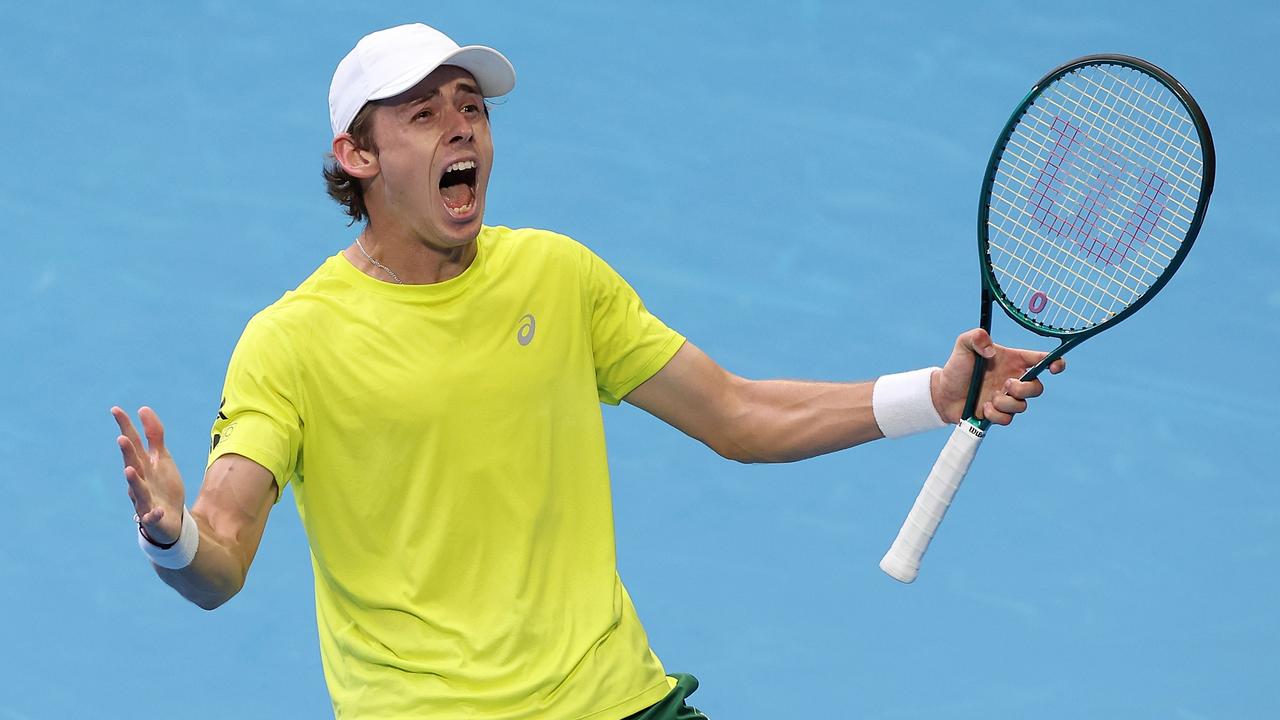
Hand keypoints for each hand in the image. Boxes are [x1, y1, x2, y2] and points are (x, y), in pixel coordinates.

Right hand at [112, 406, 186, 543]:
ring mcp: (145, 500)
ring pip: (138, 490)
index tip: (116, 409)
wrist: (170, 519)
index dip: (125, 426)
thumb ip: (154, 435)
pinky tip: (156, 510)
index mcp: (142, 465)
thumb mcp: (161, 458)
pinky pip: (152, 516)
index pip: (132, 443)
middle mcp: (140, 481)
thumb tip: (143, 408)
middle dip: (127, 453)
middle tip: (122, 438)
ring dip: (133, 480)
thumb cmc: (161, 485)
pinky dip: (153, 514)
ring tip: (129, 470)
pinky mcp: (154, 518)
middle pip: (133, 465)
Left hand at [930, 329, 1065, 425]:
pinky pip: (1008, 419)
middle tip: (1006, 385)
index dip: (1055, 363)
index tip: (1055, 367)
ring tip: (989, 398)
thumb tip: (991, 350)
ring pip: (1023, 406)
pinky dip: (996, 415)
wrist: (943, 393)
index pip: (1041, 360)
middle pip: (1038, 388)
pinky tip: (983, 408)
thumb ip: (975, 337)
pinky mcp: (998, 414)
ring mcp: (1007, 399)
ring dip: (1006, 403)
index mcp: (1012, 361)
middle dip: (1025, 389)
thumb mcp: (963, 345)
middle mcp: (1014, 380)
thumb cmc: (957, 367)